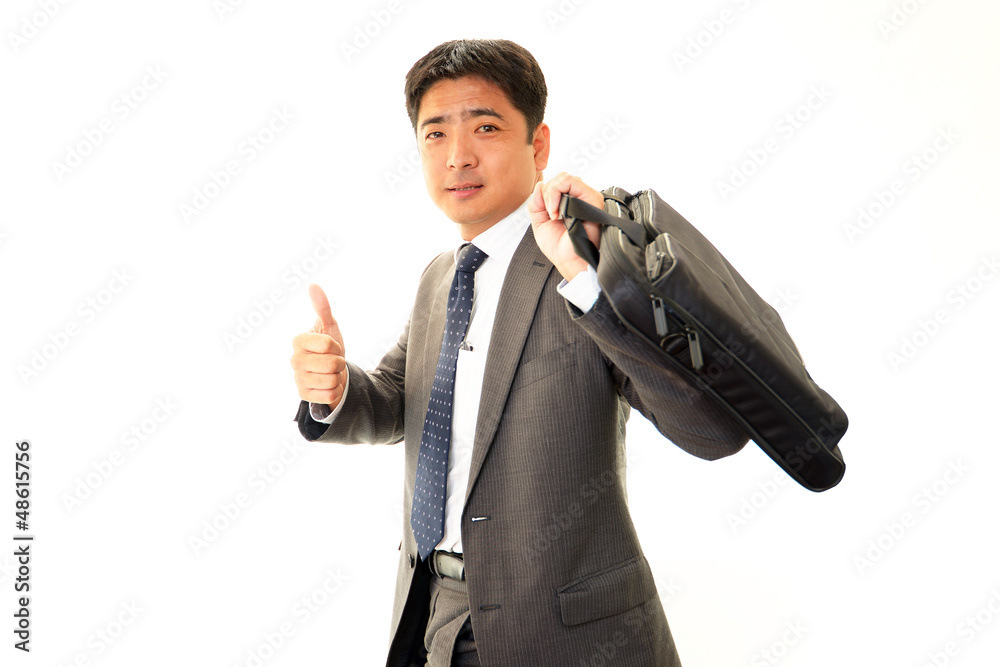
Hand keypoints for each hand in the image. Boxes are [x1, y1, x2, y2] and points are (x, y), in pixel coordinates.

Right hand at [291, 284, 347, 408]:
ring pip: (332, 381)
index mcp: (298, 341)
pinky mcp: (303, 395)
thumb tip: (313, 285)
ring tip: (330, 373)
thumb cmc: (329, 347)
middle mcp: (294, 360)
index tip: (332, 347)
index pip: (329, 345)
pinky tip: (327, 385)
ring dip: (338, 377)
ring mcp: (297, 379)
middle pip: (333, 364)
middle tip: (333, 361)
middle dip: (339, 363)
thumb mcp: (329, 326)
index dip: (337, 347)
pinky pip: (330, 395)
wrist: (331, 372)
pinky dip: (335, 391)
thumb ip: (322, 307)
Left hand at [528, 171, 603, 280]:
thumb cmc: (559, 246)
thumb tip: (539, 185)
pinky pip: (571, 181)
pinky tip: (558, 212)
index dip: (545, 195)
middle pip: (560, 177)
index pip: (555, 183)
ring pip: (564, 177)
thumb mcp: (539, 222)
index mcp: (568, 202)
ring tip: (554, 214)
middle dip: (547, 193)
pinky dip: (557, 193)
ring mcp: (586, 197)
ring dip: (552, 194)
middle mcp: (579, 198)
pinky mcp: (592, 198)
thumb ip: (536, 203)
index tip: (546, 214)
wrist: (569, 260)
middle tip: (549, 214)